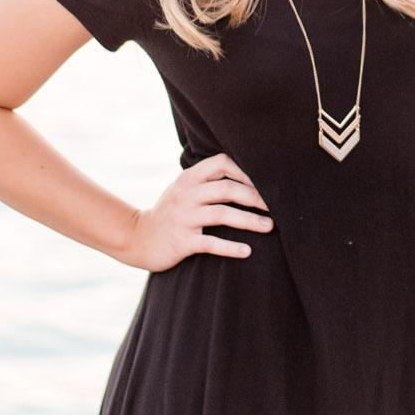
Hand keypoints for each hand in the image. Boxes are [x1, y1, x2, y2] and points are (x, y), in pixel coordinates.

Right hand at [120, 153, 272, 271]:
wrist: (138, 239)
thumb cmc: (169, 212)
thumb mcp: (182, 189)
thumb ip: (206, 179)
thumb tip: (245, 173)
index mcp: (188, 178)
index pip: (222, 163)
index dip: (245, 171)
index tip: (263, 183)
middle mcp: (186, 195)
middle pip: (227, 189)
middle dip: (255, 197)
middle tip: (276, 206)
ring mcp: (184, 218)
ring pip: (223, 214)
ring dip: (250, 220)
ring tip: (269, 227)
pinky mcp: (182, 241)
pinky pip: (211, 243)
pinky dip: (231, 247)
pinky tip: (247, 251)